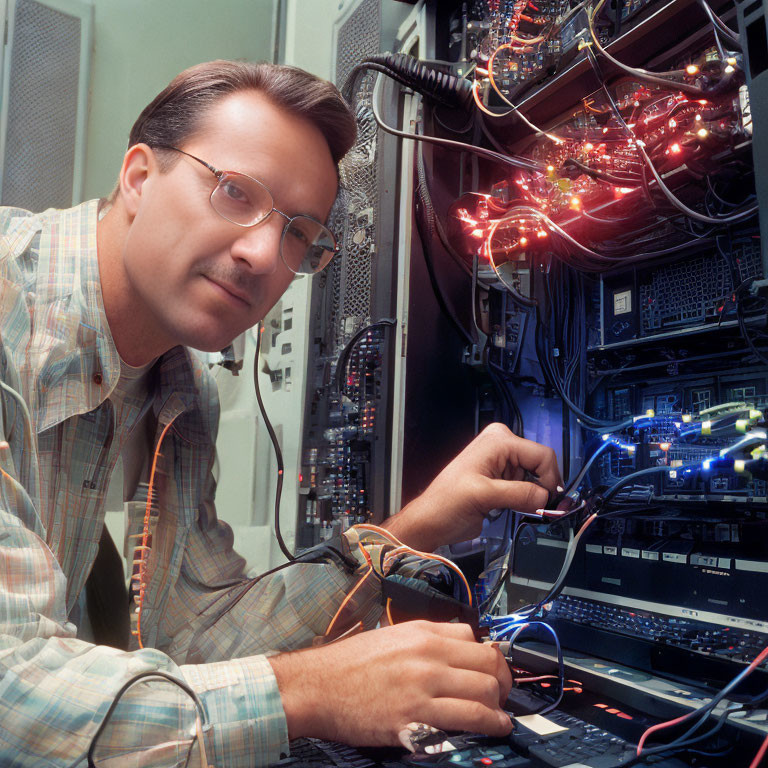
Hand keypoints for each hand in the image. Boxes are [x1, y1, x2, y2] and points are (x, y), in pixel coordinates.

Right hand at [268, 620, 512, 745]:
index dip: (487, 656)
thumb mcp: (389, 638)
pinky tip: (496, 727)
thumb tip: (450, 652)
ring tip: (499, 714)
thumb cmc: (347, 665)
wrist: (316, 686)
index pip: (473, 635)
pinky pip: (470, 718)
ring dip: (498, 704)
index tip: (490, 669)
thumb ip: (422, 642)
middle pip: (488, 660)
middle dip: (502, 679)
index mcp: (421, 632)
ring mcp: (425, 683)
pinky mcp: (418, 715)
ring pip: (486, 689)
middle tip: (502, 693)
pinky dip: (491, 724)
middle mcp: (428, 653)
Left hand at [383, 423, 561, 551]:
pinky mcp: (501, 479)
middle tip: (539, 508)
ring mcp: (502, 463)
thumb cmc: (446, 503)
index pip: (541, 455)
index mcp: (498, 441)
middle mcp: (502, 446)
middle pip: (541, 465)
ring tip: (517, 508)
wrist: (432, 520)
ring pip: (536, 478)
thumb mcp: (484, 496)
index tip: (550, 501)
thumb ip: (519, 494)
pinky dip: (527, 499)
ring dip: (534, 495)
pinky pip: (526, 486)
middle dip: (542, 487)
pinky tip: (514, 507)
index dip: (550, 479)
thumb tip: (547, 497)